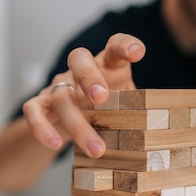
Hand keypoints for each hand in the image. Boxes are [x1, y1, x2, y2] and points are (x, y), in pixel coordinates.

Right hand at [23, 33, 145, 157]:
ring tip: (97, 149)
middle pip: (78, 59)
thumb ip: (138, 112)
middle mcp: (78, 72)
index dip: (124, 46)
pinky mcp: (38, 105)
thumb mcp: (124, 109)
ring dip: (78, 124)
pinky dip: (43, 128)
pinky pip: (34, 112)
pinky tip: (56, 144)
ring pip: (61, 97)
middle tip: (101, 98)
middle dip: (89, 77)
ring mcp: (56, 87)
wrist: (65, 127)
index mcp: (106, 67)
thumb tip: (161, 132)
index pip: (113, 47)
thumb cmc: (104, 114)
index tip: (137, 52)